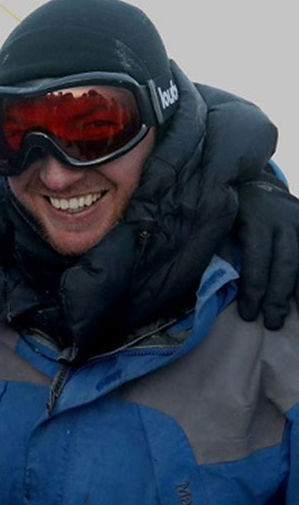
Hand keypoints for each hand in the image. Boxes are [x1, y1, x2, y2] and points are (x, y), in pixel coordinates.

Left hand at [234, 170, 298, 328]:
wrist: (256, 181)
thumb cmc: (230, 211)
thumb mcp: (219, 223)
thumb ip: (219, 249)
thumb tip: (215, 284)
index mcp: (255, 218)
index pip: (257, 260)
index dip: (253, 290)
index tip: (249, 315)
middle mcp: (283, 218)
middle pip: (286, 264)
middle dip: (279, 297)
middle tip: (273, 323)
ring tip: (294, 316)